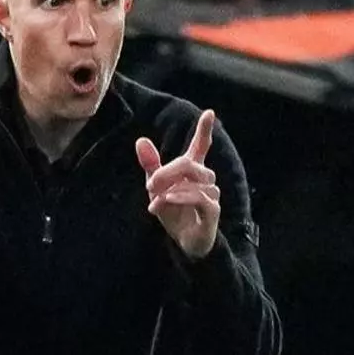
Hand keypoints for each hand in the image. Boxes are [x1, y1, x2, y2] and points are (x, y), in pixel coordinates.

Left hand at [135, 110, 220, 259]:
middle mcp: (205, 179)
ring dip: (170, 190)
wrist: (184, 242)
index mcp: (192, 170)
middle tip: (149, 183)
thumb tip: (141, 140)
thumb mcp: (156, 188)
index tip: (209, 112)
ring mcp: (211, 195)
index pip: (201, 146)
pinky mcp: (212, 210)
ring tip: (155, 202)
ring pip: (193, 181)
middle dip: (167, 171)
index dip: (204, 130)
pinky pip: (199, 197)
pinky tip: (167, 201)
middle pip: (190, 164)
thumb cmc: (174, 212)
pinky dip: (181, 197)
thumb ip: (151, 165)